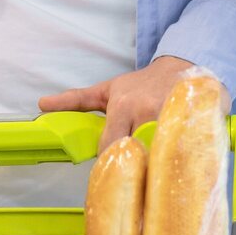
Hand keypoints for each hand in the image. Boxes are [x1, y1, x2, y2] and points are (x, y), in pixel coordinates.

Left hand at [37, 57, 227, 152]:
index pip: (109, 147)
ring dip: (154, 164)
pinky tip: (176, 159)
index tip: (112, 165)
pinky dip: (177, 158)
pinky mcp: (194, 123)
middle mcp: (146, 112)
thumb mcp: (109, 89)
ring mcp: (172, 119)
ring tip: (154, 166)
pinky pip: (182, 152)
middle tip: (133, 170)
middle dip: (132, 165)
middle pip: (133, 155)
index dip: (109, 160)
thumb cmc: (142, 83)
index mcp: (123, 107)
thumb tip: (41, 104)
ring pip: (157, 157)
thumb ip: (76, 100)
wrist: (184, 64)